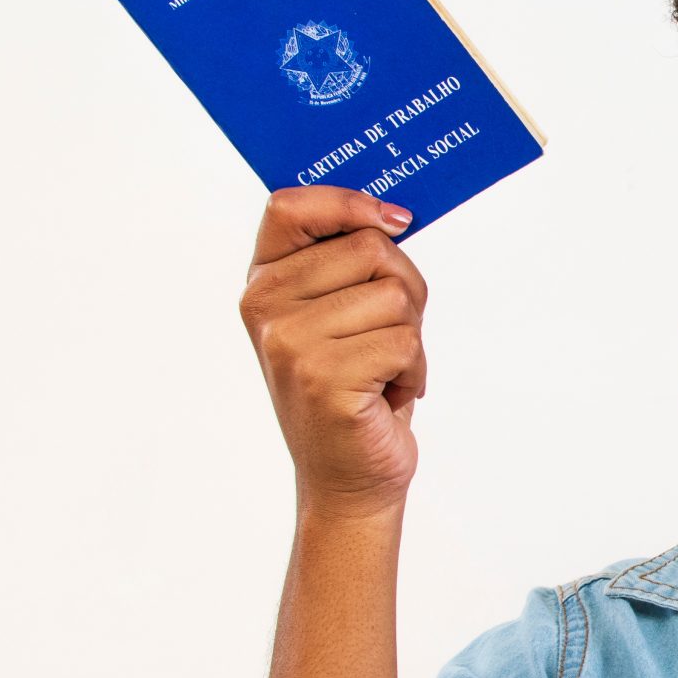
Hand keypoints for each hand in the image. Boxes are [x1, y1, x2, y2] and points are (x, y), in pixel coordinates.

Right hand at [238, 187, 428, 518]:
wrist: (348, 476)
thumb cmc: (355, 389)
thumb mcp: (342, 313)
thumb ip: (350, 260)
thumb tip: (392, 214)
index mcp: (264, 284)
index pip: (290, 206)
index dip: (349, 201)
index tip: (392, 221)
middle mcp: (266, 309)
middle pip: (369, 248)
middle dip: (405, 289)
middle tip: (390, 335)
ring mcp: (290, 344)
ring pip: (395, 296)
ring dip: (410, 337)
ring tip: (382, 371)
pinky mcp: (323, 378)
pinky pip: (405, 342)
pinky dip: (413, 370)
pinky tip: (386, 394)